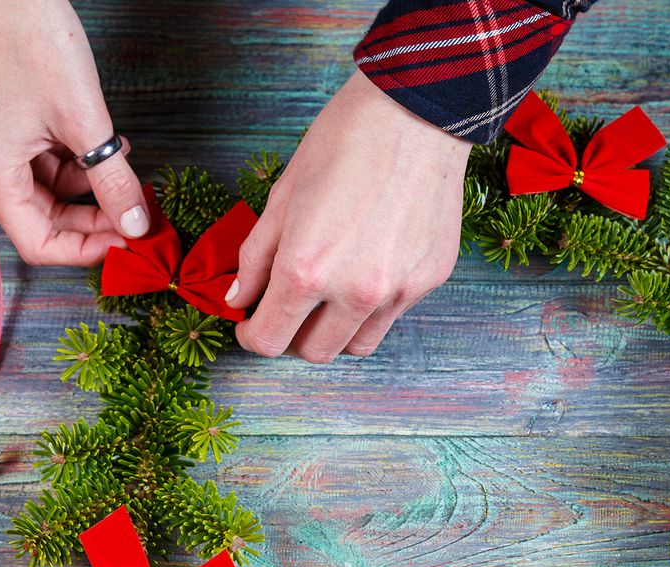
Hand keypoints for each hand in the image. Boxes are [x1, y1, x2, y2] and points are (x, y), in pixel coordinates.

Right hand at [0, 0, 146, 265]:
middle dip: (92, 217)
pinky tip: (107, 146)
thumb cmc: (35, 43)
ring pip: (46, 189)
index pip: (37, 242)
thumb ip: (113, 181)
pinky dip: (76, 161)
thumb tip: (135, 225)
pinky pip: (41, 160)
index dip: (84, 250)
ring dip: (89, 187)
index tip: (124, 242)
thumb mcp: (86, 122)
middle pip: (42, 217)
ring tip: (126, 169)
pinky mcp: (2, 123)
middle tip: (135, 212)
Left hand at [230, 70, 471, 361]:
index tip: (251, 321)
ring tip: (331, 292)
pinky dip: (374, 304)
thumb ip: (257, 257)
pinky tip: (370, 262)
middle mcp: (354, 292)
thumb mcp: (283, 195)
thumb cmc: (344, 140)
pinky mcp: (430, 280)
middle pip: (314, 353)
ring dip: (336, 329)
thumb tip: (238, 296)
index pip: (269, 340)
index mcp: (306, 270)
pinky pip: (393, 313)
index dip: (251, 334)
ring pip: (357, 344)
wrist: (415, 111)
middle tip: (289, 305)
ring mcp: (398, 290)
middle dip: (293, 334)